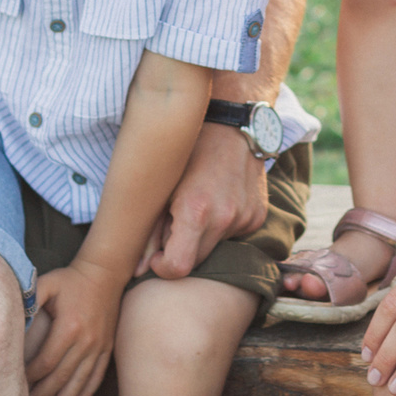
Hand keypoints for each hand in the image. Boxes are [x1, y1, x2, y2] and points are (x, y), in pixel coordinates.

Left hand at [26, 261, 122, 395]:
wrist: (105, 272)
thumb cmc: (71, 279)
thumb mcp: (47, 284)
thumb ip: (29, 300)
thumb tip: (12, 321)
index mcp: (70, 326)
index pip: (46, 361)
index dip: (31, 376)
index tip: (17, 385)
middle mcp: (87, 340)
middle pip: (62, 376)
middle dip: (43, 395)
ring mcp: (99, 345)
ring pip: (80, 381)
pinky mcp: (108, 346)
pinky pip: (97, 374)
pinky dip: (87, 392)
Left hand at [146, 123, 269, 278]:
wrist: (231, 124)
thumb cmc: (188, 151)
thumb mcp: (162, 188)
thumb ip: (150, 232)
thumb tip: (138, 271)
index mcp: (196, 211)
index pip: (178, 267)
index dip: (163, 267)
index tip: (157, 255)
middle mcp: (225, 218)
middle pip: (197, 262)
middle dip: (181, 251)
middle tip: (174, 224)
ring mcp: (245, 218)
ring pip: (215, 247)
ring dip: (202, 237)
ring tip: (198, 205)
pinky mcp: (258, 215)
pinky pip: (234, 234)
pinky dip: (222, 226)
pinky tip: (218, 200)